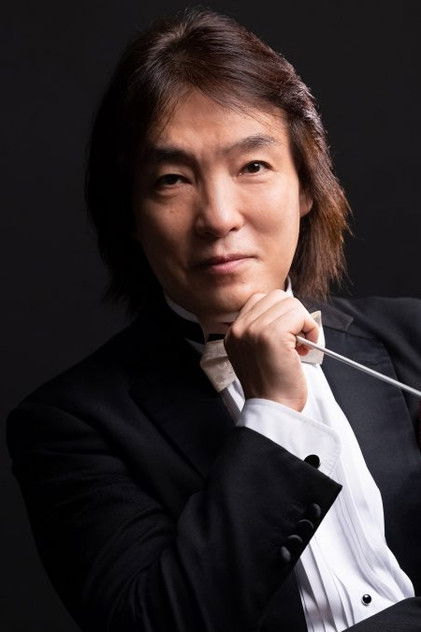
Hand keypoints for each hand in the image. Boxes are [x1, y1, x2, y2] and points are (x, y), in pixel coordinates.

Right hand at [224, 290, 318, 411]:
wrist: (273, 410)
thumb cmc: (271, 388)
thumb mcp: (255, 354)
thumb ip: (261, 330)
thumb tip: (287, 312)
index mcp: (233, 333)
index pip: (259, 299)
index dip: (280, 313)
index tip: (287, 335)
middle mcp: (239, 328)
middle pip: (276, 297)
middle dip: (293, 315)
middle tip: (296, 341)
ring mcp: (254, 330)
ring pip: (289, 303)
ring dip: (303, 322)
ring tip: (300, 346)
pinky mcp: (272, 335)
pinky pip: (299, 314)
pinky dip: (310, 328)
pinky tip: (305, 348)